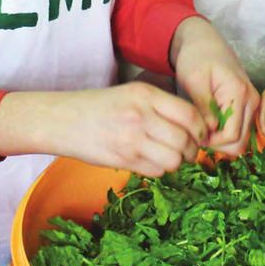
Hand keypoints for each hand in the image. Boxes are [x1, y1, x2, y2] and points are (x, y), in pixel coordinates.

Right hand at [13, 82, 208, 176]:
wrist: (62, 120)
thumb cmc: (100, 106)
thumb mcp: (132, 94)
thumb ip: (161, 106)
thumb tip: (194, 127)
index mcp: (146, 94)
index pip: (190, 115)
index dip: (201, 129)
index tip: (200, 135)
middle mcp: (141, 115)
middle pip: (185, 140)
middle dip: (192, 150)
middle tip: (188, 151)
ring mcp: (132, 139)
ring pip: (173, 159)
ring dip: (177, 162)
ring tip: (170, 157)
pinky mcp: (123, 159)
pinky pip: (156, 171)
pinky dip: (160, 170)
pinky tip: (151, 161)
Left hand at [169, 16, 258, 155]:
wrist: (204, 42)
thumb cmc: (196, 57)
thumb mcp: (193, 79)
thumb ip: (203, 105)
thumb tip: (210, 131)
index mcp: (240, 93)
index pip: (232, 135)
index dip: (211, 141)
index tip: (194, 132)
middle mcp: (252, 101)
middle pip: (240, 142)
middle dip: (217, 144)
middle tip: (196, 132)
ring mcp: (252, 105)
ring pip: (241, 140)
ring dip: (220, 141)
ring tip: (201, 127)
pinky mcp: (247, 107)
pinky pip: (239, 131)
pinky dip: (224, 134)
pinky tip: (208, 124)